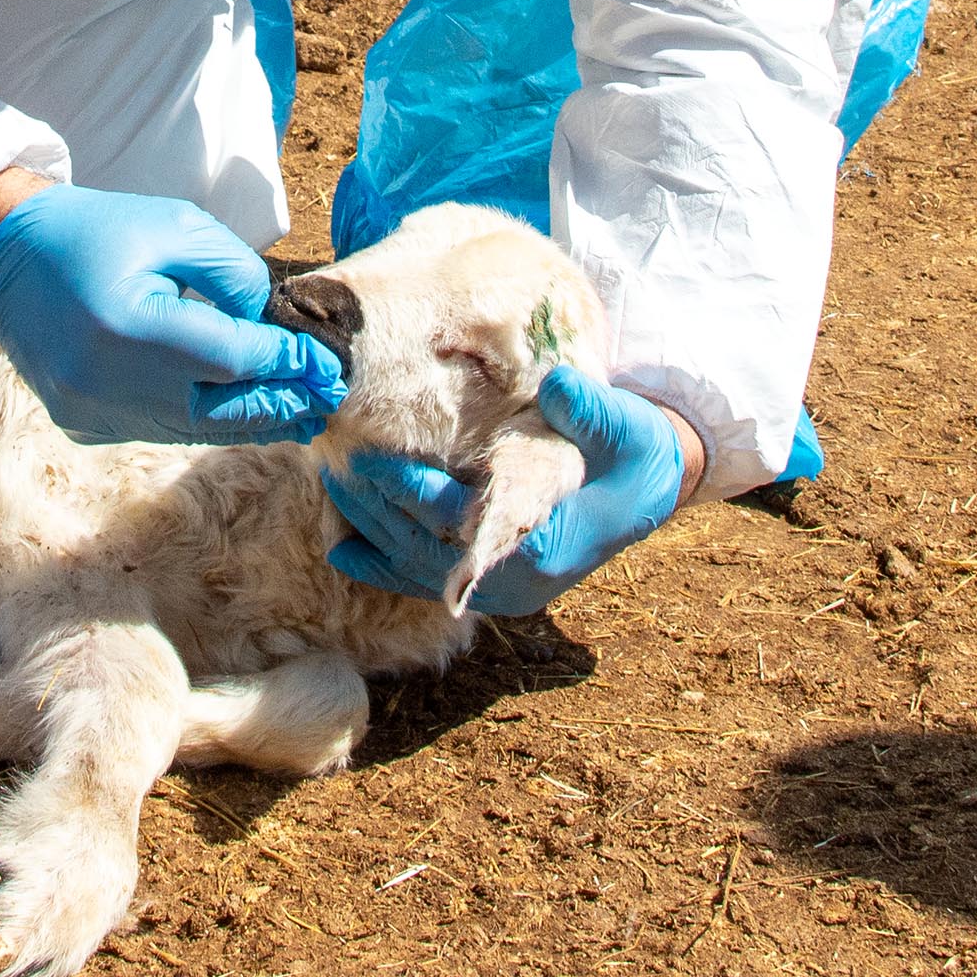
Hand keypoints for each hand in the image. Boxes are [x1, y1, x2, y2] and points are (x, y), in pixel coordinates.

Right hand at [0, 181, 346, 444]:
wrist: (6, 256)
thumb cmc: (97, 230)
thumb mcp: (173, 225)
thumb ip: (231, 274)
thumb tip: (267, 326)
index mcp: (128, 326)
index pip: (230, 358)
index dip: (286, 364)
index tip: (327, 364)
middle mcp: (105, 380)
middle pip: (217, 411)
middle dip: (279, 405)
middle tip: (326, 399)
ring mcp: (90, 410)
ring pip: (190, 430)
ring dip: (247, 423)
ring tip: (297, 417)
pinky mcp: (83, 423)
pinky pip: (158, 429)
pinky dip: (203, 422)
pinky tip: (237, 413)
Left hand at [321, 366, 696, 616]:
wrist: (646, 492)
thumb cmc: (632, 453)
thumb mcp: (626, 426)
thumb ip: (591, 411)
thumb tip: (557, 387)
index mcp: (544, 543)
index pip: (457, 521)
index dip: (410, 491)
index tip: (369, 456)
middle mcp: (516, 580)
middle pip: (424, 548)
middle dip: (375, 506)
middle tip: (332, 462)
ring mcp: (502, 589)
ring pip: (418, 567)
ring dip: (372, 529)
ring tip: (331, 481)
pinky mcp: (492, 582)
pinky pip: (427, 581)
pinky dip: (384, 565)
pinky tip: (343, 547)